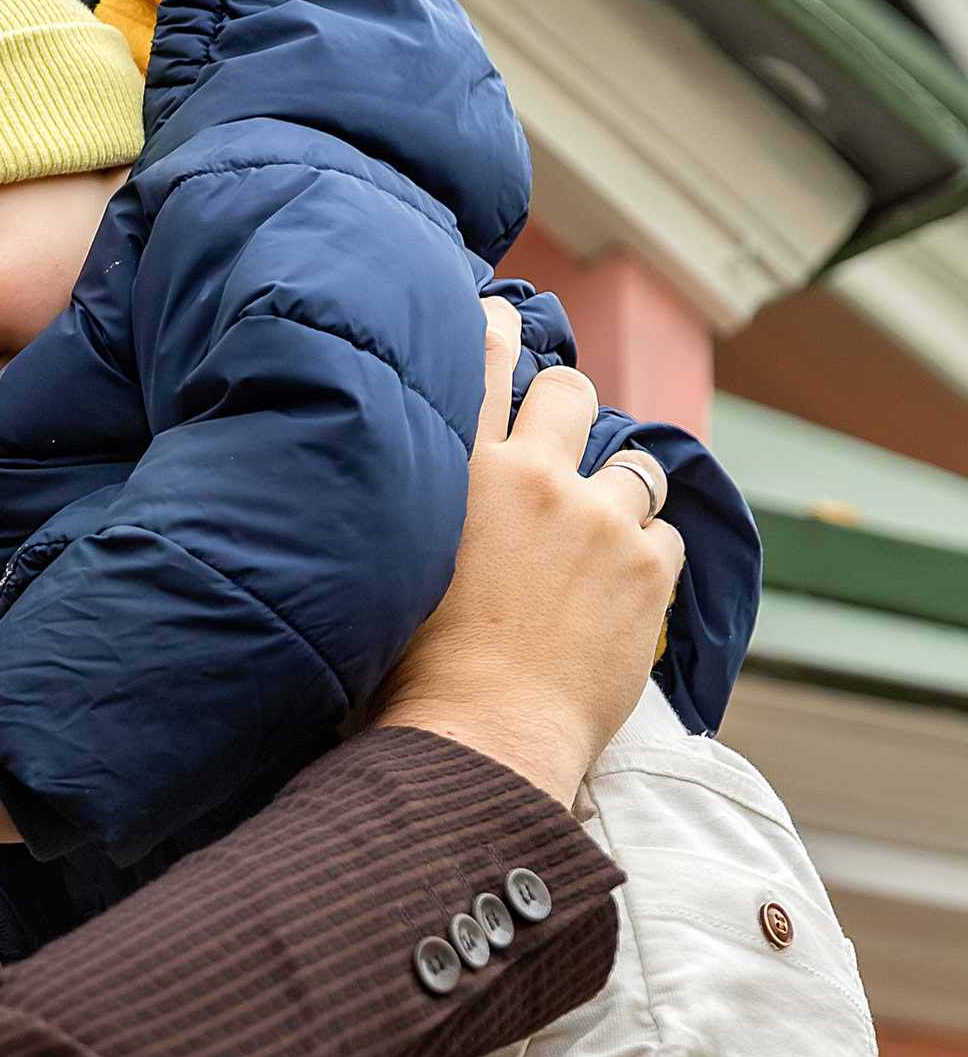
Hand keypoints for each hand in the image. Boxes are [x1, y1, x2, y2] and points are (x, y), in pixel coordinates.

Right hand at [375, 299, 683, 804]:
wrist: (475, 740)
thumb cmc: (408, 679)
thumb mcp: (390, 573)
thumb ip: (413, 520)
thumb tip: (406, 508)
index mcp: (460, 474)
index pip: (483, 365)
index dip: (497, 331)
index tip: (504, 316)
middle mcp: (533, 480)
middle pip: (570, 392)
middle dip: (569, 408)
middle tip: (561, 446)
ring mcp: (597, 521)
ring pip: (635, 467)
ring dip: (619, 495)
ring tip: (598, 541)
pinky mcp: (646, 570)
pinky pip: (666, 538)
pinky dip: (648, 559)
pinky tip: (619, 596)